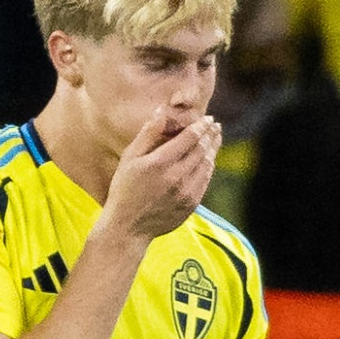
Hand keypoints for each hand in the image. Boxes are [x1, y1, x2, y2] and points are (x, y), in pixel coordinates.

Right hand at [102, 110, 219, 241]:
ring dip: (213, 148)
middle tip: (215, 125)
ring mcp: (186, 191)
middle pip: (202, 148)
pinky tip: (208, 159)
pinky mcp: (192, 203)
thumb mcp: (129, 159)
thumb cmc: (124, 190)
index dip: (201, 125)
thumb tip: (162, 111)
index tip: (207, 118)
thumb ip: (147, 134)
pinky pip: (206, 179)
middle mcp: (176, 176)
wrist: (128, 227)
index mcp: (159, 163)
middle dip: (211, 134)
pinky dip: (210, 166)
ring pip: (208, 163)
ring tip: (215, 138)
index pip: (190, 137)